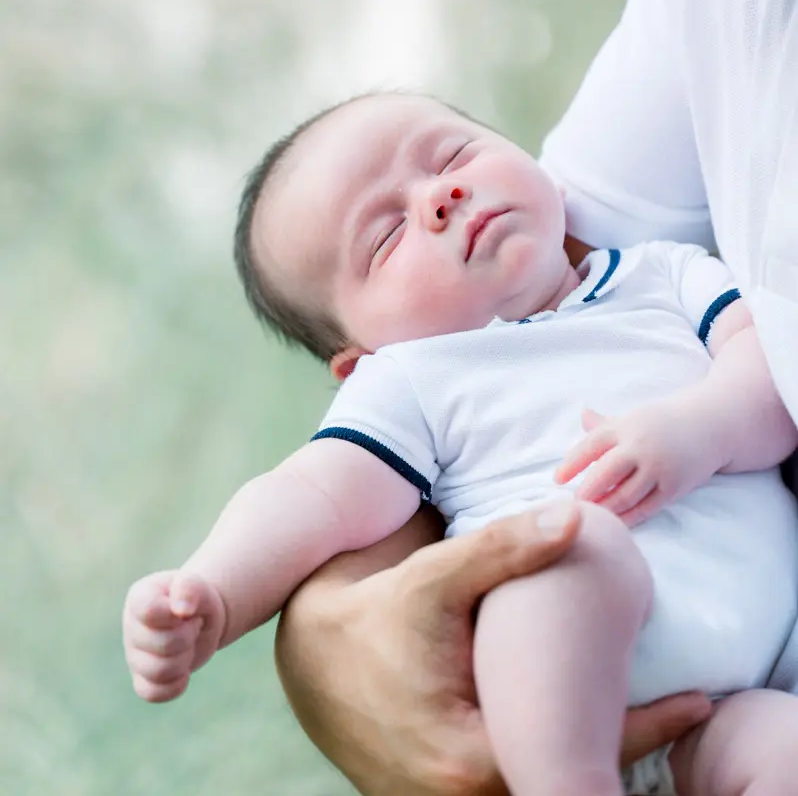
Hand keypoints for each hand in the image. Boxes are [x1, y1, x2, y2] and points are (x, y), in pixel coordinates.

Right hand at [123, 570, 226, 702]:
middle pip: (164, 645)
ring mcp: (134, 656)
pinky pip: (153, 693)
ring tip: (187, 645)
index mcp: (139, 598)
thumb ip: (189, 587)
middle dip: (188, 637)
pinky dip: (175, 684)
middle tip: (192, 626)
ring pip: (159, 672)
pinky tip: (183, 669)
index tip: (186, 611)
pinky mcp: (141, 679)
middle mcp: (131, 627)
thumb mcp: (198, 585)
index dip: (175, 616)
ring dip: (184, 660)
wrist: (201, 618)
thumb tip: (182, 610)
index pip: (150, 612)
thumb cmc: (196, 598)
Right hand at [274, 504, 711, 794]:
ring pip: (540, 778)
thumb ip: (501, 551)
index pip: (578, 754)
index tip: (695, 701)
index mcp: (468, 758)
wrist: (310, 656)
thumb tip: (575, 519)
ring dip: (582, 746)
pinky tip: (575, 714)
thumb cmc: (373, 617)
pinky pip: (515, 775)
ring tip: (634, 706)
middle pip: (564, 776)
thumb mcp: (434, 578)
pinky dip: (547, 747)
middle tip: (678, 704)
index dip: (643, 729)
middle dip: (616, 743)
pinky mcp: (446, 791)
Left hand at [556, 402, 719, 526]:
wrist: (711, 424)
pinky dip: (627, 518)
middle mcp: (640, 446)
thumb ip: (606, 423)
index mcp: (625, 426)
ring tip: (591, 516)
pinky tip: (615, 523)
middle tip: (573, 505)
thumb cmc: (664, 422)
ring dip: (605, 508)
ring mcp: (658, 468)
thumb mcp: (634, 418)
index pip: (590, 446)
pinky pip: (645, 508)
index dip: (571, 464)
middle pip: (604, 474)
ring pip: (624, 495)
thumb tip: (582, 415)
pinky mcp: (673, 487)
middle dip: (586, 492)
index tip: (557, 479)